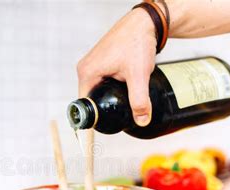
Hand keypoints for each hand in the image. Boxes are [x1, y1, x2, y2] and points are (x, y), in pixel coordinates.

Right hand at [76, 8, 156, 126]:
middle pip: (91, 98)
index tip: (106, 126)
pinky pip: (101, 82)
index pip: (85, 105)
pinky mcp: (100, 63)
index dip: (95, 118)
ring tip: (123, 100)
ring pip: (97, 90)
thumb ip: (139, 100)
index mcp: (87, 73)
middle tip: (120, 114)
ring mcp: (92, 65)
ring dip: (109, 97)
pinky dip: (111, 88)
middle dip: (105, 107)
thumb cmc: (136, 42)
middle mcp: (85, 69)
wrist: (144, 23)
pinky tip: (122, 90)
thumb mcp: (138, 75)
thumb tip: (142, 120)